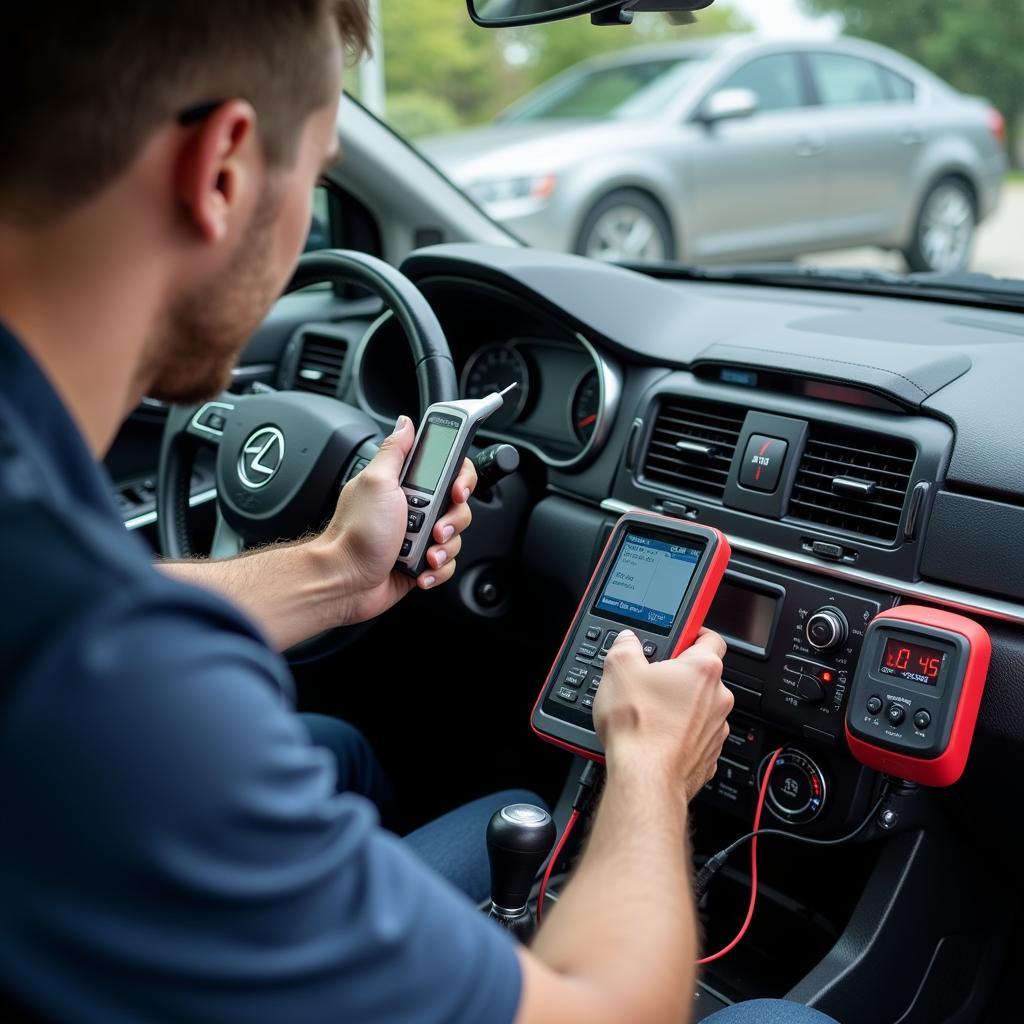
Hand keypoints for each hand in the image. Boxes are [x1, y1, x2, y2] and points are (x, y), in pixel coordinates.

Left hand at [312, 415, 477, 626]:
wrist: (346, 581)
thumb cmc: (356, 533)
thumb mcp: (377, 482)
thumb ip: (395, 451)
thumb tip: (406, 423)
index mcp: (405, 485)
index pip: (449, 470)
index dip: (461, 479)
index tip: (457, 491)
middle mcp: (414, 508)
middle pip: (459, 505)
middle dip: (453, 520)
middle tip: (435, 527)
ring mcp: (418, 536)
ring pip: (456, 536)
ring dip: (444, 548)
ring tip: (425, 553)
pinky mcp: (421, 561)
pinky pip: (447, 562)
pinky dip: (437, 569)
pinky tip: (421, 570)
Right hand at [594, 628, 732, 799]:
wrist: (645, 778)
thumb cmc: (638, 727)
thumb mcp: (619, 669)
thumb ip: (625, 646)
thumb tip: (627, 641)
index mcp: (703, 669)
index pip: (710, 637)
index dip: (693, 633)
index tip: (680, 636)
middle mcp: (718, 698)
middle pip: (702, 676)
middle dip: (678, 676)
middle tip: (650, 681)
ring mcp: (717, 730)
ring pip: (700, 709)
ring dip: (680, 708)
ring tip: (649, 713)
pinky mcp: (709, 756)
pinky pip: (696, 737)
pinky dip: (679, 736)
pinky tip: (656, 738)